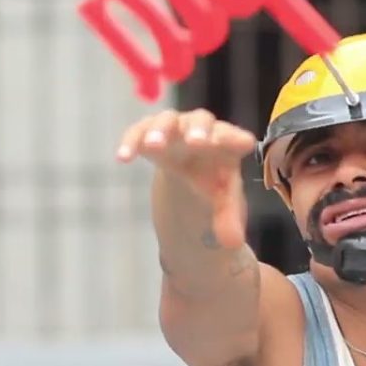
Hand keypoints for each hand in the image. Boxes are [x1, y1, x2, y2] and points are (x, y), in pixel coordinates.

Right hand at [116, 109, 256, 248]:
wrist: (187, 169)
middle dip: (197, 131)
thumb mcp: (222, 201)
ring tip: (154, 145)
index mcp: (225, 143)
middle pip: (201, 121)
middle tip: (195, 142)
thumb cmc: (211, 180)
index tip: (243, 144)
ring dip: (160, 131)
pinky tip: (123, 158)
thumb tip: (232, 244)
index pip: (233, 137)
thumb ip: (227, 219)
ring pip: (167, 120)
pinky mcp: (149, 131)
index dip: (236, 139)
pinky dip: (131, 142)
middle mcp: (201, 128)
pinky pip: (138, 132)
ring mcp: (173, 126)